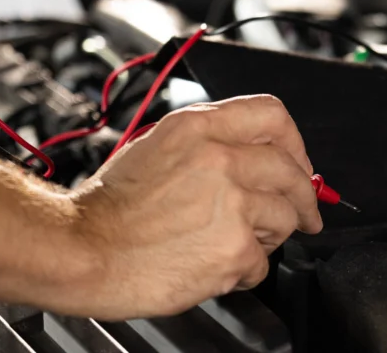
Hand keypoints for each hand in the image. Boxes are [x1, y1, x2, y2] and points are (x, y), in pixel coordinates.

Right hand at [62, 95, 321, 319]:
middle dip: (304, 197)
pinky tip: (215, 267)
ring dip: (268, 237)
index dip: (295, 144)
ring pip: (284, 218)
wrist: (81, 251)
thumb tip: (256, 156)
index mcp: (197, 128)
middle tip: (306, 214)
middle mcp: (219, 158)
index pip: (272, 115)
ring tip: (233, 244)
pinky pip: (262, 262)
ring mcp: (231, 203)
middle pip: (291, 170)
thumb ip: (208, 144)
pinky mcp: (233, 248)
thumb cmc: (110, 208)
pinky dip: (244, 271)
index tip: (299, 165)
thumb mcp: (156, 147)